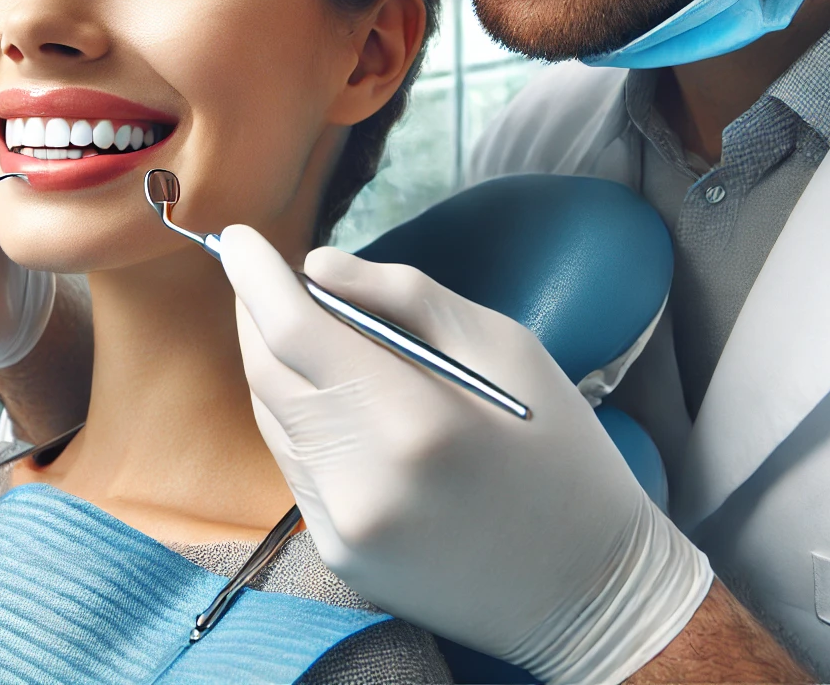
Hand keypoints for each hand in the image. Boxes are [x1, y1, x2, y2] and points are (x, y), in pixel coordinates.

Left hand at [218, 225, 711, 684]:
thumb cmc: (563, 454)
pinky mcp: (338, 554)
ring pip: (273, 419)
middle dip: (255, 314)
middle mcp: (364, 481)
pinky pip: (294, 465)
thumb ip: (406, 298)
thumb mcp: (507, 348)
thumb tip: (318, 267)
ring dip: (273, 366)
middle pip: (268, 375)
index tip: (239, 237)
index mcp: (415, 421)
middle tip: (261, 273)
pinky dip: (298, 418)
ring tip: (296, 326)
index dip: (257, 276)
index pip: (295, 332)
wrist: (589, 591)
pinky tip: (326, 395)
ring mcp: (344, 527)